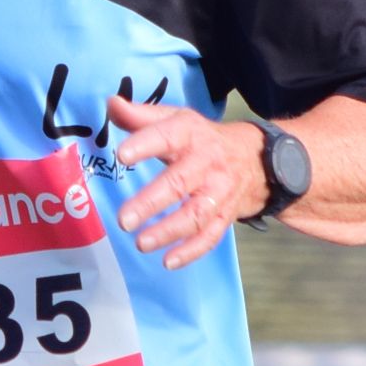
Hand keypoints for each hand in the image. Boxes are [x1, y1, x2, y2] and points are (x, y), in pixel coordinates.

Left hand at [106, 95, 268, 268]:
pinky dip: (191, 251)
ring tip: (141, 243)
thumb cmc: (201, 139)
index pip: (167, 136)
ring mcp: (218, 192)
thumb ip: (140, 116)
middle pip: (180, 183)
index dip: (145, 144)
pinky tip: (168, 261)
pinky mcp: (224, 215)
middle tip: (123, 219)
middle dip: (151, 202)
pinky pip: (210, 236)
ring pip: (196, 214)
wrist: (255, 159)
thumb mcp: (176, 120)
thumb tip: (111, 104)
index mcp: (190, 135)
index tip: (122, 155)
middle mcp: (206, 164)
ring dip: (169, 231)